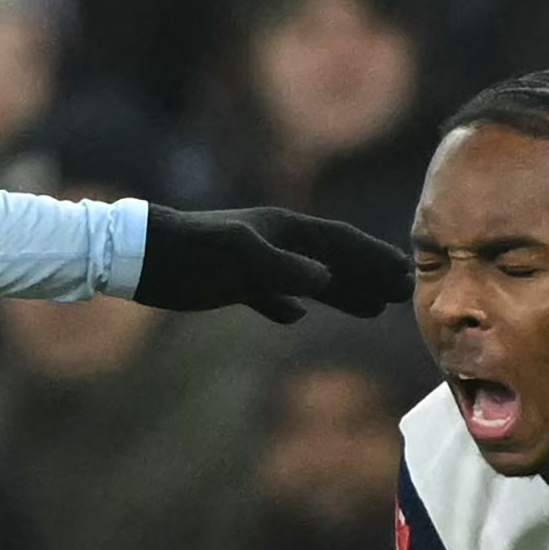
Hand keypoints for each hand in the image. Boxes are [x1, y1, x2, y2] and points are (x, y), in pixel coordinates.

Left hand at [135, 205, 409, 322]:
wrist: (142, 256)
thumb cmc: (190, 252)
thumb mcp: (238, 257)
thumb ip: (281, 269)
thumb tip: (325, 281)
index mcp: (283, 231)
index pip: (340, 243)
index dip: (374, 257)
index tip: (406, 271)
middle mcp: (275, 244)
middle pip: (333, 260)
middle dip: (370, 275)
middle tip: (404, 293)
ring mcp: (254, 264)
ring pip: (310, 280)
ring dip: (342, 292)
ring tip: (373, 308)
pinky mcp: (230, 283)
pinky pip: (270, 296)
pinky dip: (287, 306)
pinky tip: (297, 318)